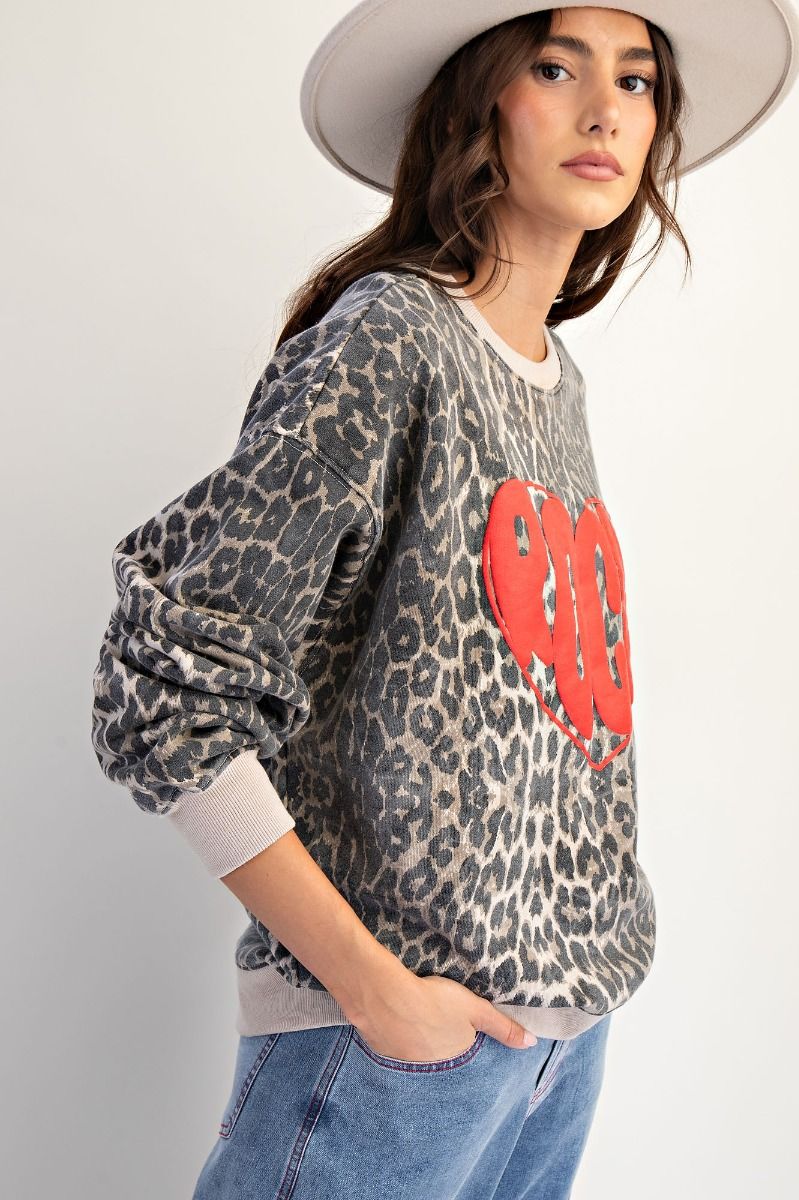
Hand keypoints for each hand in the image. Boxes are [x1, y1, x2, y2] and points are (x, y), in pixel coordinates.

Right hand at [351, 971, 536, 1062]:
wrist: (383, 995)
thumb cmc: (433, 999)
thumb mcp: (475, 1009)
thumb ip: (503, 1027)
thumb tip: (533, 1044)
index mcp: (454, 1057)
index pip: (463, 1052)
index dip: (461, 1035)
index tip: (455, 1022)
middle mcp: (429, 1067)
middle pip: (439, 1053)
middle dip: (438, 1039)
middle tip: (433, 1016)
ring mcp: (403, 1061)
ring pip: (415, 1050)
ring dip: (415, 1038)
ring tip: (413, 1015)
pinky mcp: (380, 1051)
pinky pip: (393, 1046)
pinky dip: (395, 1034)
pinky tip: (393, 1017)